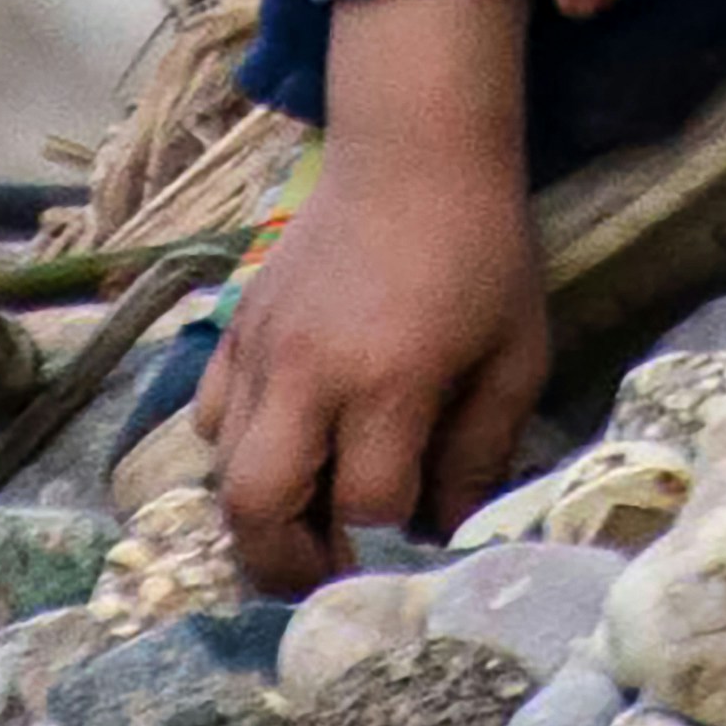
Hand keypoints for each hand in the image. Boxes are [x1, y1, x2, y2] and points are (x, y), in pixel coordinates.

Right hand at [200, 0, 550, 589]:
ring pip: (222, 469)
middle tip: (329, 576)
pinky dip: (237, 448)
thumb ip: (481, 453)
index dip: (387, 549)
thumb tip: (448, 534)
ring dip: (261, 512)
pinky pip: (211, 414)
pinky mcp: (236, 324)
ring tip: (309, 519)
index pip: (365, 507)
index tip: (410, 558)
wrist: (415, 149)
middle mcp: (308, 372)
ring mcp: (260, 347)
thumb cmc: (481, 253)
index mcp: (388, 381)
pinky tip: (287, 445)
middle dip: (288, 565)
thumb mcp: (513, 356)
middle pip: (256, 507)